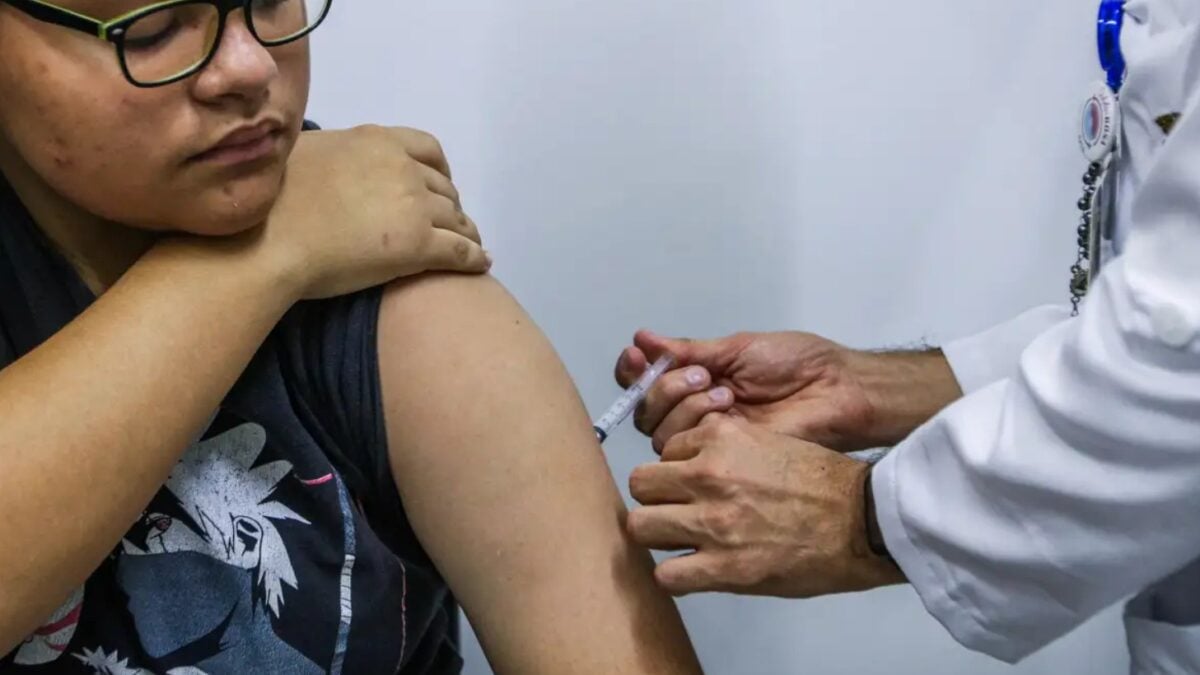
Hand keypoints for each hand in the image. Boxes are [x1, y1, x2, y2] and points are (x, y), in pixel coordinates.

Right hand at [253, 125, 490, 299]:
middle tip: (449, 225)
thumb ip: (333, 153)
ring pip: (457, 219)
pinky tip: (481, 265)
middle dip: (450, 206)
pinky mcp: (419, 246)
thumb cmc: (270, 201)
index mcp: (377, 142)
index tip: (439, 186)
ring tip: (469, 246)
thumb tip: (332, 157)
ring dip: (466, 232)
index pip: (428, 149)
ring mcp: (415, 206)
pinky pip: (461, 251)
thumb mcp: (302, 153)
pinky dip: (475, 258)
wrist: (268, 240)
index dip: (440, 170)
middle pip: (443, 187)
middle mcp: (404, 169)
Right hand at [615, 330, 960, 452]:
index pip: (647, 382)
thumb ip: (689, 350)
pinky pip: (686, 453)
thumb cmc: (796, 364)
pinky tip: (728, 411)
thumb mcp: (738, 348)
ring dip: (683, 405)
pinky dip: (697, 425)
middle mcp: (696, 413)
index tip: (637, 356)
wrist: (835, 389)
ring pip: (661, 434)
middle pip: (646, 412)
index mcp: (698, 382)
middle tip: (703, 375)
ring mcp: (708, 441)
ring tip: (725, 392)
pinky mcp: (723, 463)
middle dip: (664, 388)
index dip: (634, 371)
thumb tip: (643, 337)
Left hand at [625, 414, 904, 597]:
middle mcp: (709, 474)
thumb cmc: (826, 482)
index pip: (666, 448)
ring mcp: (712, 522)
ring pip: (641, 526)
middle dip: (655, 498)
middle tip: (675, 511)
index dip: (676, 468)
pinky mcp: (723, 566)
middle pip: (642, 483)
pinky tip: (694, 571)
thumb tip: (693, 466)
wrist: (864, 520)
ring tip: (679, 542)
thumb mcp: (769, 442)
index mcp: (722, 438)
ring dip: (658, 535)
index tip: (691, 483)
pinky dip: (675, 576)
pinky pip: (666, 574)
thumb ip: (726, 450)